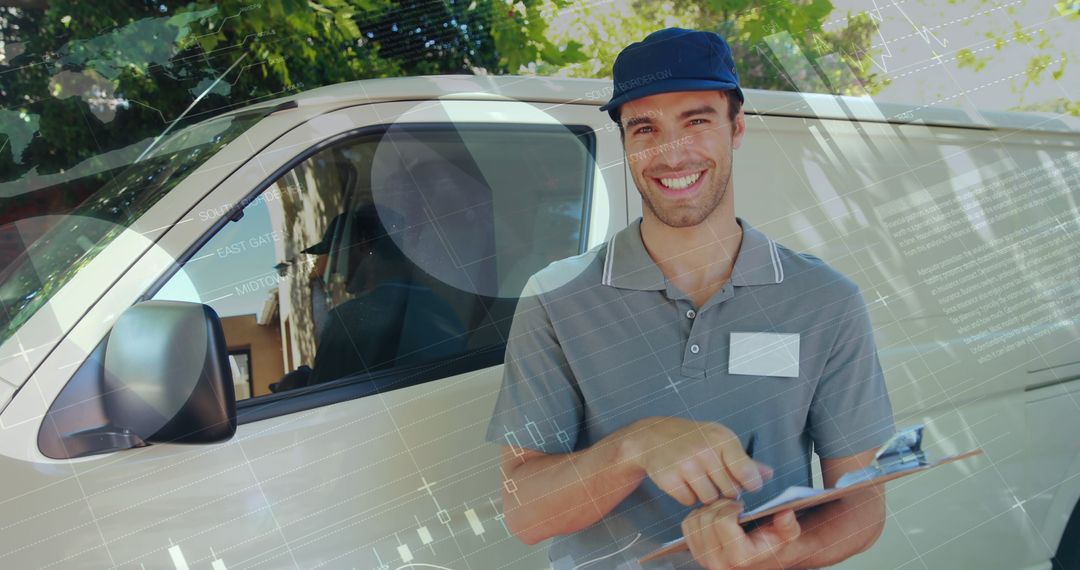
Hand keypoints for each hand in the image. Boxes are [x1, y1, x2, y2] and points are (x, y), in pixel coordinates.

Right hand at [622, 417, 772, 505]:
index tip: (750, 486)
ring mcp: (685, 464)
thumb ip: (744, 460)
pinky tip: (684, 481)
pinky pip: (689, 501)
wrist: (653, 436)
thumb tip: (768, 475)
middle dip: (725, 490)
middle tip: (716, 478)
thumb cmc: (693, 438)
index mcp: (721, 439)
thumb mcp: (720, 440)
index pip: (746, 472)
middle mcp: (703, 450)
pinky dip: (688, 496)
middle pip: (729, 491)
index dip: (751, 484)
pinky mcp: (669, 478)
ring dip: (706, 495)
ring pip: (709, 499)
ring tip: (699, 479)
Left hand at [681, 500, 800, 569]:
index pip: (722, 521)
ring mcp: (703, 559)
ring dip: (709, 509)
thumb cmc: (772, 542)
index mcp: (738, 558)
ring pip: (695, 520)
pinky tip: (715, 515)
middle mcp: (717, 563)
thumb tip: (785, 513)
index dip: (730, 507)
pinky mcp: (695, 552)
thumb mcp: (787, 534)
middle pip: (706, 519)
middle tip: (733, 504)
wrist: (760, 555)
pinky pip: (687, 525)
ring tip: (725, 509)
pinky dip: (699, 514)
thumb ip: (788, 525)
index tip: (740, 505)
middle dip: (720, 505)